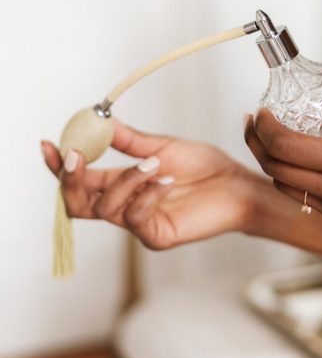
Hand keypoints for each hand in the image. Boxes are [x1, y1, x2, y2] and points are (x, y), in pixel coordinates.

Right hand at [42, 120, 256, 248]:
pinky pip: (135, 217)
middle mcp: (125, 204)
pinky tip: (166, 180)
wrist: (235, 184)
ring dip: (124, 180)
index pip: (82, 179)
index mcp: (123, 182)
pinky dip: (146, 194)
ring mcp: (139, 223)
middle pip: (78, 203)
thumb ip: (130, 140)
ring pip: (104, 208)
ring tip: (154, 163)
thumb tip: (100, 121)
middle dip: (72, 179)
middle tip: (76, 156)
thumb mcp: (163, 147)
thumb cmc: (204, 166)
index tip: (50, 145)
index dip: (61, 165)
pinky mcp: (156, 236)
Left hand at [244, 59, 321, 274]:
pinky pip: (303, 198)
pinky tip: (298, 161)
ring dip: (269, 162)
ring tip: (268, 140)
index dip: (264, 126)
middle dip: (256, 143)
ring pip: (284, 186)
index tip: (262, 111)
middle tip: (254, 122)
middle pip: (274, 168)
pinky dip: (290, 177)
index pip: (284, 146)